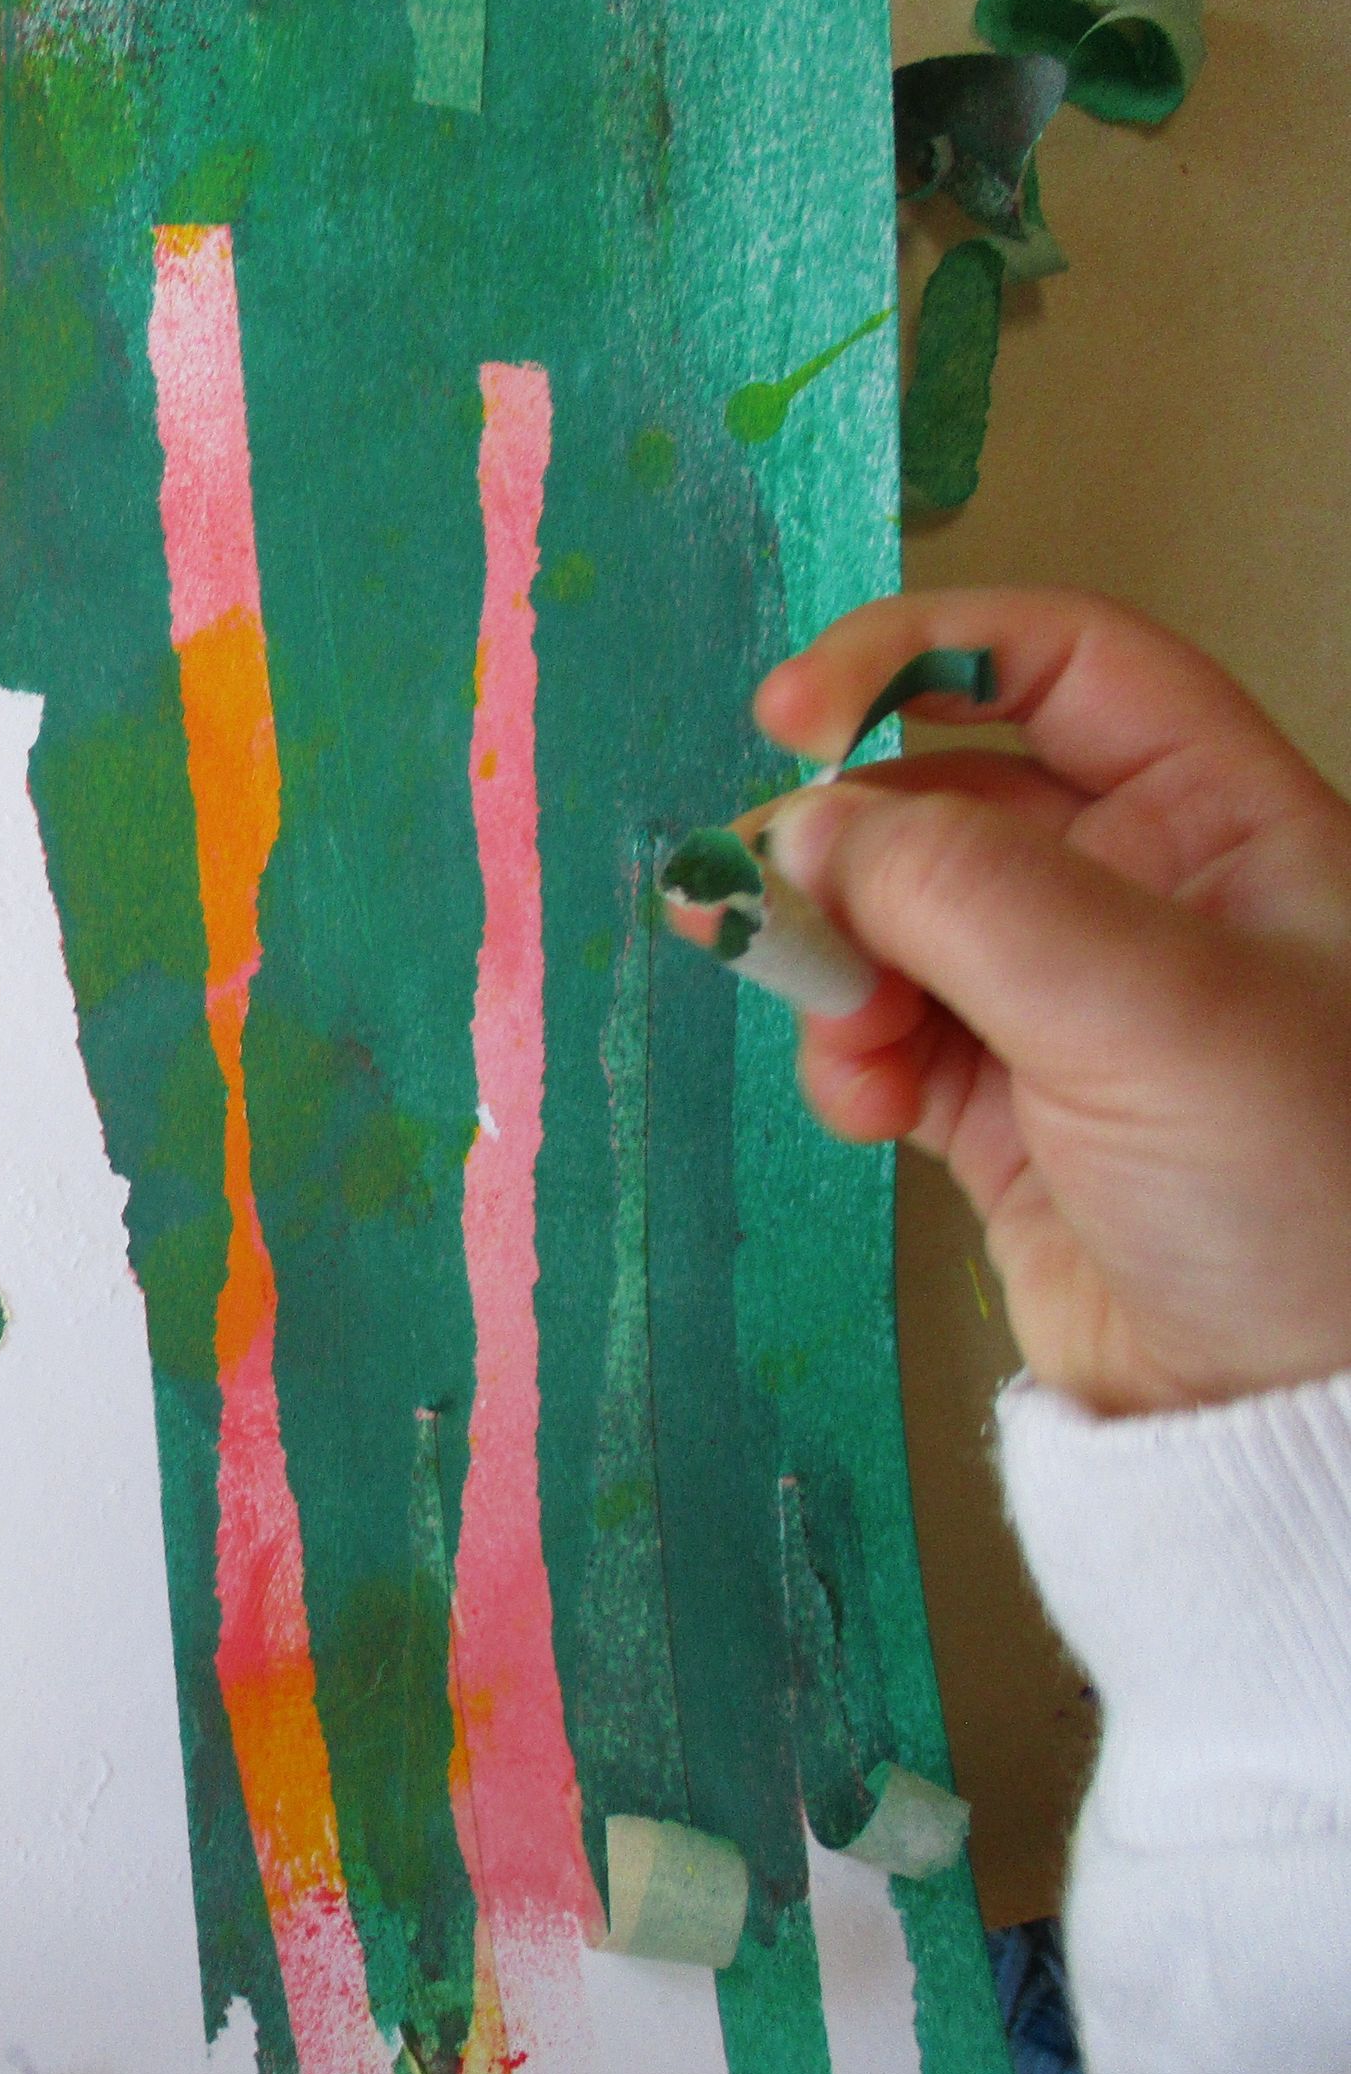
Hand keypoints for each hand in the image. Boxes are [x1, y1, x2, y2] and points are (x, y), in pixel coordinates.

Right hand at [748, 587, 1350, 1418]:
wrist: (1291, 1415)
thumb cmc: (1298, 1193)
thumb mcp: (1148, 1009)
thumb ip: (964, 890)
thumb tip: (799, 829)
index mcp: (1225, 819)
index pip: (1056, 662)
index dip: (916, 658)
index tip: (791, 719)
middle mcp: (1143, 888)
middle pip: (940, 793)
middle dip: (844, 849)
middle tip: (774, 913)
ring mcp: (1061, 998)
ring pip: (884, 916)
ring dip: (830, 966)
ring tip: (848, 1048)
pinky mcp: (996, 1102)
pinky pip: (874, 1029)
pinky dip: (841, 1054)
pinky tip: (864, 1110)